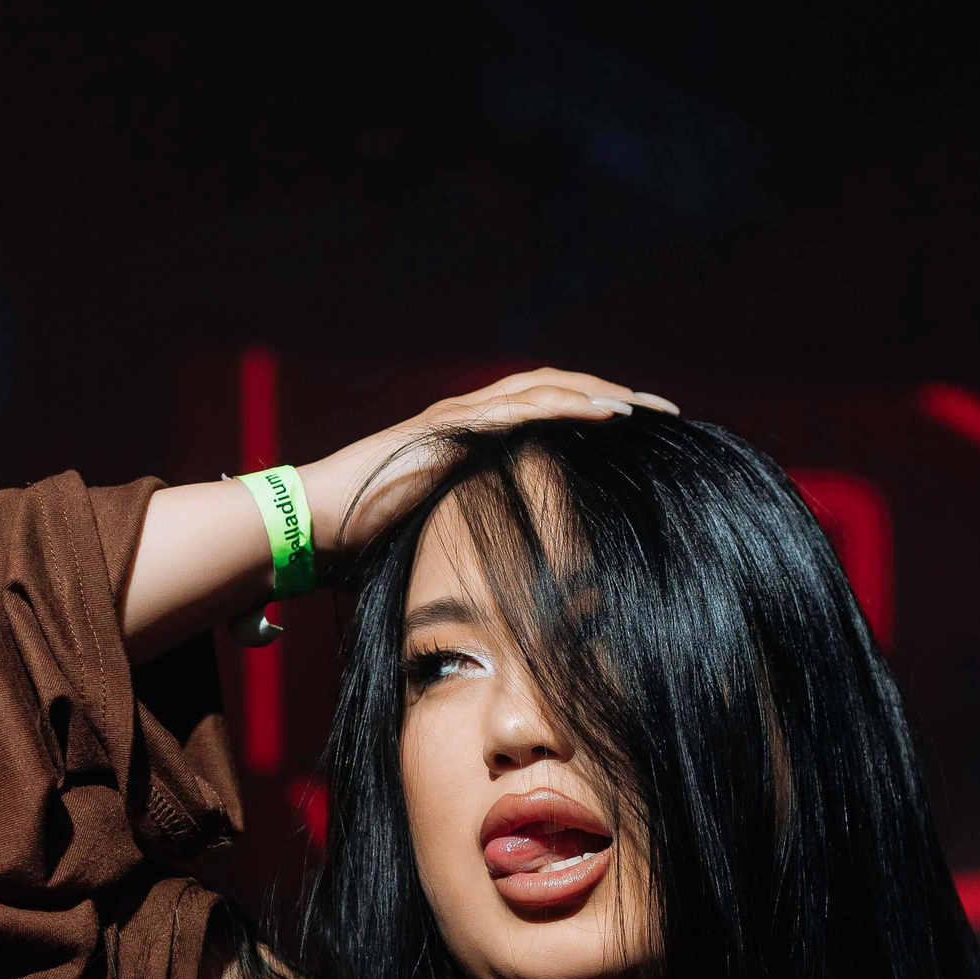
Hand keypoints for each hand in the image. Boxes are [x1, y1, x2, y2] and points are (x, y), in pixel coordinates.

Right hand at [299, 368, 677, 561]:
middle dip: (614, 397)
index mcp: (472, 440)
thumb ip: (472, 544)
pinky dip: (566, 405)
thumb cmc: (365, 546)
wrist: (313, 530)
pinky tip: (606, 412)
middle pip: (557, 391)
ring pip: (545, 389)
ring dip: (600, 394)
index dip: (595, 417)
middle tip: (666, 412)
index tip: (642, 436)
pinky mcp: (449, 429)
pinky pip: (519, 408)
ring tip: (645, 407)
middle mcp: (470, 418)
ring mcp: (459, 417)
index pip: (546, 414)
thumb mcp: (439, 543)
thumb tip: (507, 589)